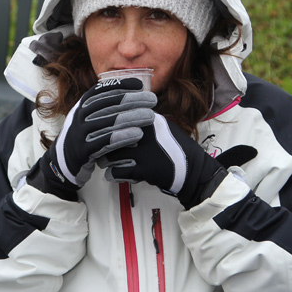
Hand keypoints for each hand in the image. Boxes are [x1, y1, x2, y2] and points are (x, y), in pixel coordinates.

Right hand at [40, 77, 156, 188]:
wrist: (64, 161)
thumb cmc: (85, 135)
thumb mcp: (89, 116)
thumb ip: (104, 105)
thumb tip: (131, 91)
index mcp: (82, 105)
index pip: (102, 90)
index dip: (121, 85)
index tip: (140, 85)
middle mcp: (80, 116)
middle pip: (109, 104)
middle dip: (133, 100)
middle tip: (152, 99)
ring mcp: (81, 133)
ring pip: (110, 122)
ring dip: (132, 117)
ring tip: (150, 116)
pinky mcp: (84, 150)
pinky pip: (106, 142)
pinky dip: (123, 137)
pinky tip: (138, 134)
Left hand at [97, 113, 245, 207]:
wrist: (192, 168)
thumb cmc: (175, 147)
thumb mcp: (161, 126)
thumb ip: (142, 120)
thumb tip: (120, 116)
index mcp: (147, 118)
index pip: (116, 117)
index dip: (105, 127)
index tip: (99, 133)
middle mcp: (144, 130)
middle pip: (110, 136)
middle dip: (102, 145)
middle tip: (100, 151)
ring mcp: (144, 149)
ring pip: (111, 154)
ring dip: (105, 161)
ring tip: (105, 164)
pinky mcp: (145, 168)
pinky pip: (118, 171)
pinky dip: (113, 175)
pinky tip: (113, 175)